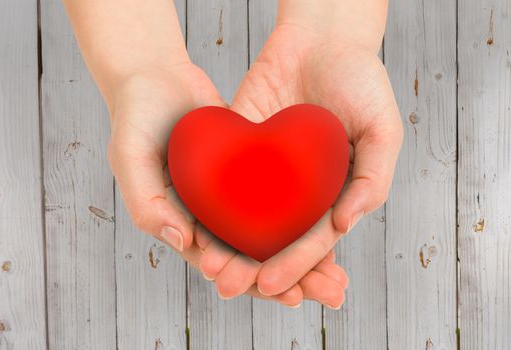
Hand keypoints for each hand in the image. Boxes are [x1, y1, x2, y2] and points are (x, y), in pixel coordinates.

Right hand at [107, 63, 347, 306]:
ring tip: (339, 275)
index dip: (254, 283)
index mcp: (181, 222)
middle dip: (292, 278)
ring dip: (304, 253)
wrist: (155, 76)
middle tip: (331, 292)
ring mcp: (230, 192)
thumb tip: (183, 241)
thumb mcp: (130, 158)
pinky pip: (278, 195)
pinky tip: (333, 222)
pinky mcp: (248, 168)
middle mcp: (210, 214)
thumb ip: (146, 202)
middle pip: (254, 255)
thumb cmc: (135, 116)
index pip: (222, 265)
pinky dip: (301, 212)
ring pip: (270, 231)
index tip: (289, 294)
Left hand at [198, 21, 401, 303]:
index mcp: (332, 191)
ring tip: (210, 270)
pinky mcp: (240, 143)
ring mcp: (267, 168)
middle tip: (230, 288)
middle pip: (274, 236)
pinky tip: (196, 225)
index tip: (272, 286)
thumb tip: (345, 226)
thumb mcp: (382, 129)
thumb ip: (372, 179)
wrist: (323, 35)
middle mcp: (298, 187)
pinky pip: (224, 179)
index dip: (294, 266)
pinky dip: (211, 204)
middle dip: (254, 266)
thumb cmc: (361, 79)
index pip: (312, 240)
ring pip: (245, 216)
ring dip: (228, 245)